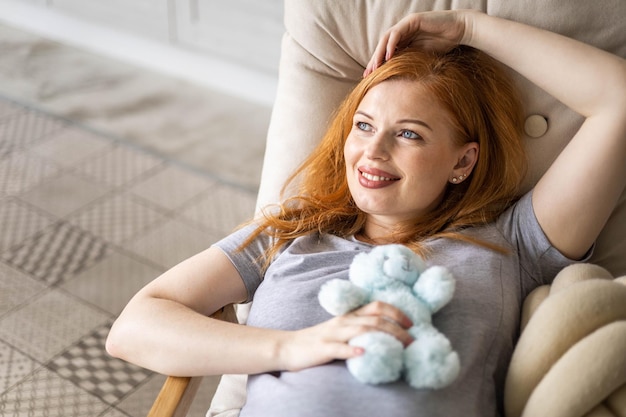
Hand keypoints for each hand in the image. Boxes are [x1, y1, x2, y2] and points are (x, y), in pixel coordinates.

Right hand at [278, 301, 413, 371]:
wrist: (288, 347)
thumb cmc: (317, 341)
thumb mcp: (340, 329)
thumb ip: (358, 328)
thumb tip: (385, 333)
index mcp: (349, 316)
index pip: (376, 306)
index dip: (396, 312)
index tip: (411, 323)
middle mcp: (344, 321)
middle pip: (375, 319)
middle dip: (397, 329)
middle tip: (412, 340)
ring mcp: (333, 334)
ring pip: (362, 330)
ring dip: (384, 337)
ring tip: (400, 346)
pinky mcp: (323, 348)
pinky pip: (339, 348)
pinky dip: (352, 350)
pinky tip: (364, 353)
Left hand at [364, 10, 474, 76]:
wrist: (460, 29)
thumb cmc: (445, 43)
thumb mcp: (424, 57)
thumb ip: (411, 62)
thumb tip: (402, 81)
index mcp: (405, 40)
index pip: (387, 52)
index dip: (379, 64)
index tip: (372, 78)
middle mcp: (403, 31)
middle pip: (383, 46)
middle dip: (375, 60)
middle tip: (368, 74)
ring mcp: (407, 25)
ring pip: (387, 39)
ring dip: (379, 53)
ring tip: (375, 66)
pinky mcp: (412, 21)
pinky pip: (397, 33)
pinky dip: (391, 44)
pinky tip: (388, 56)